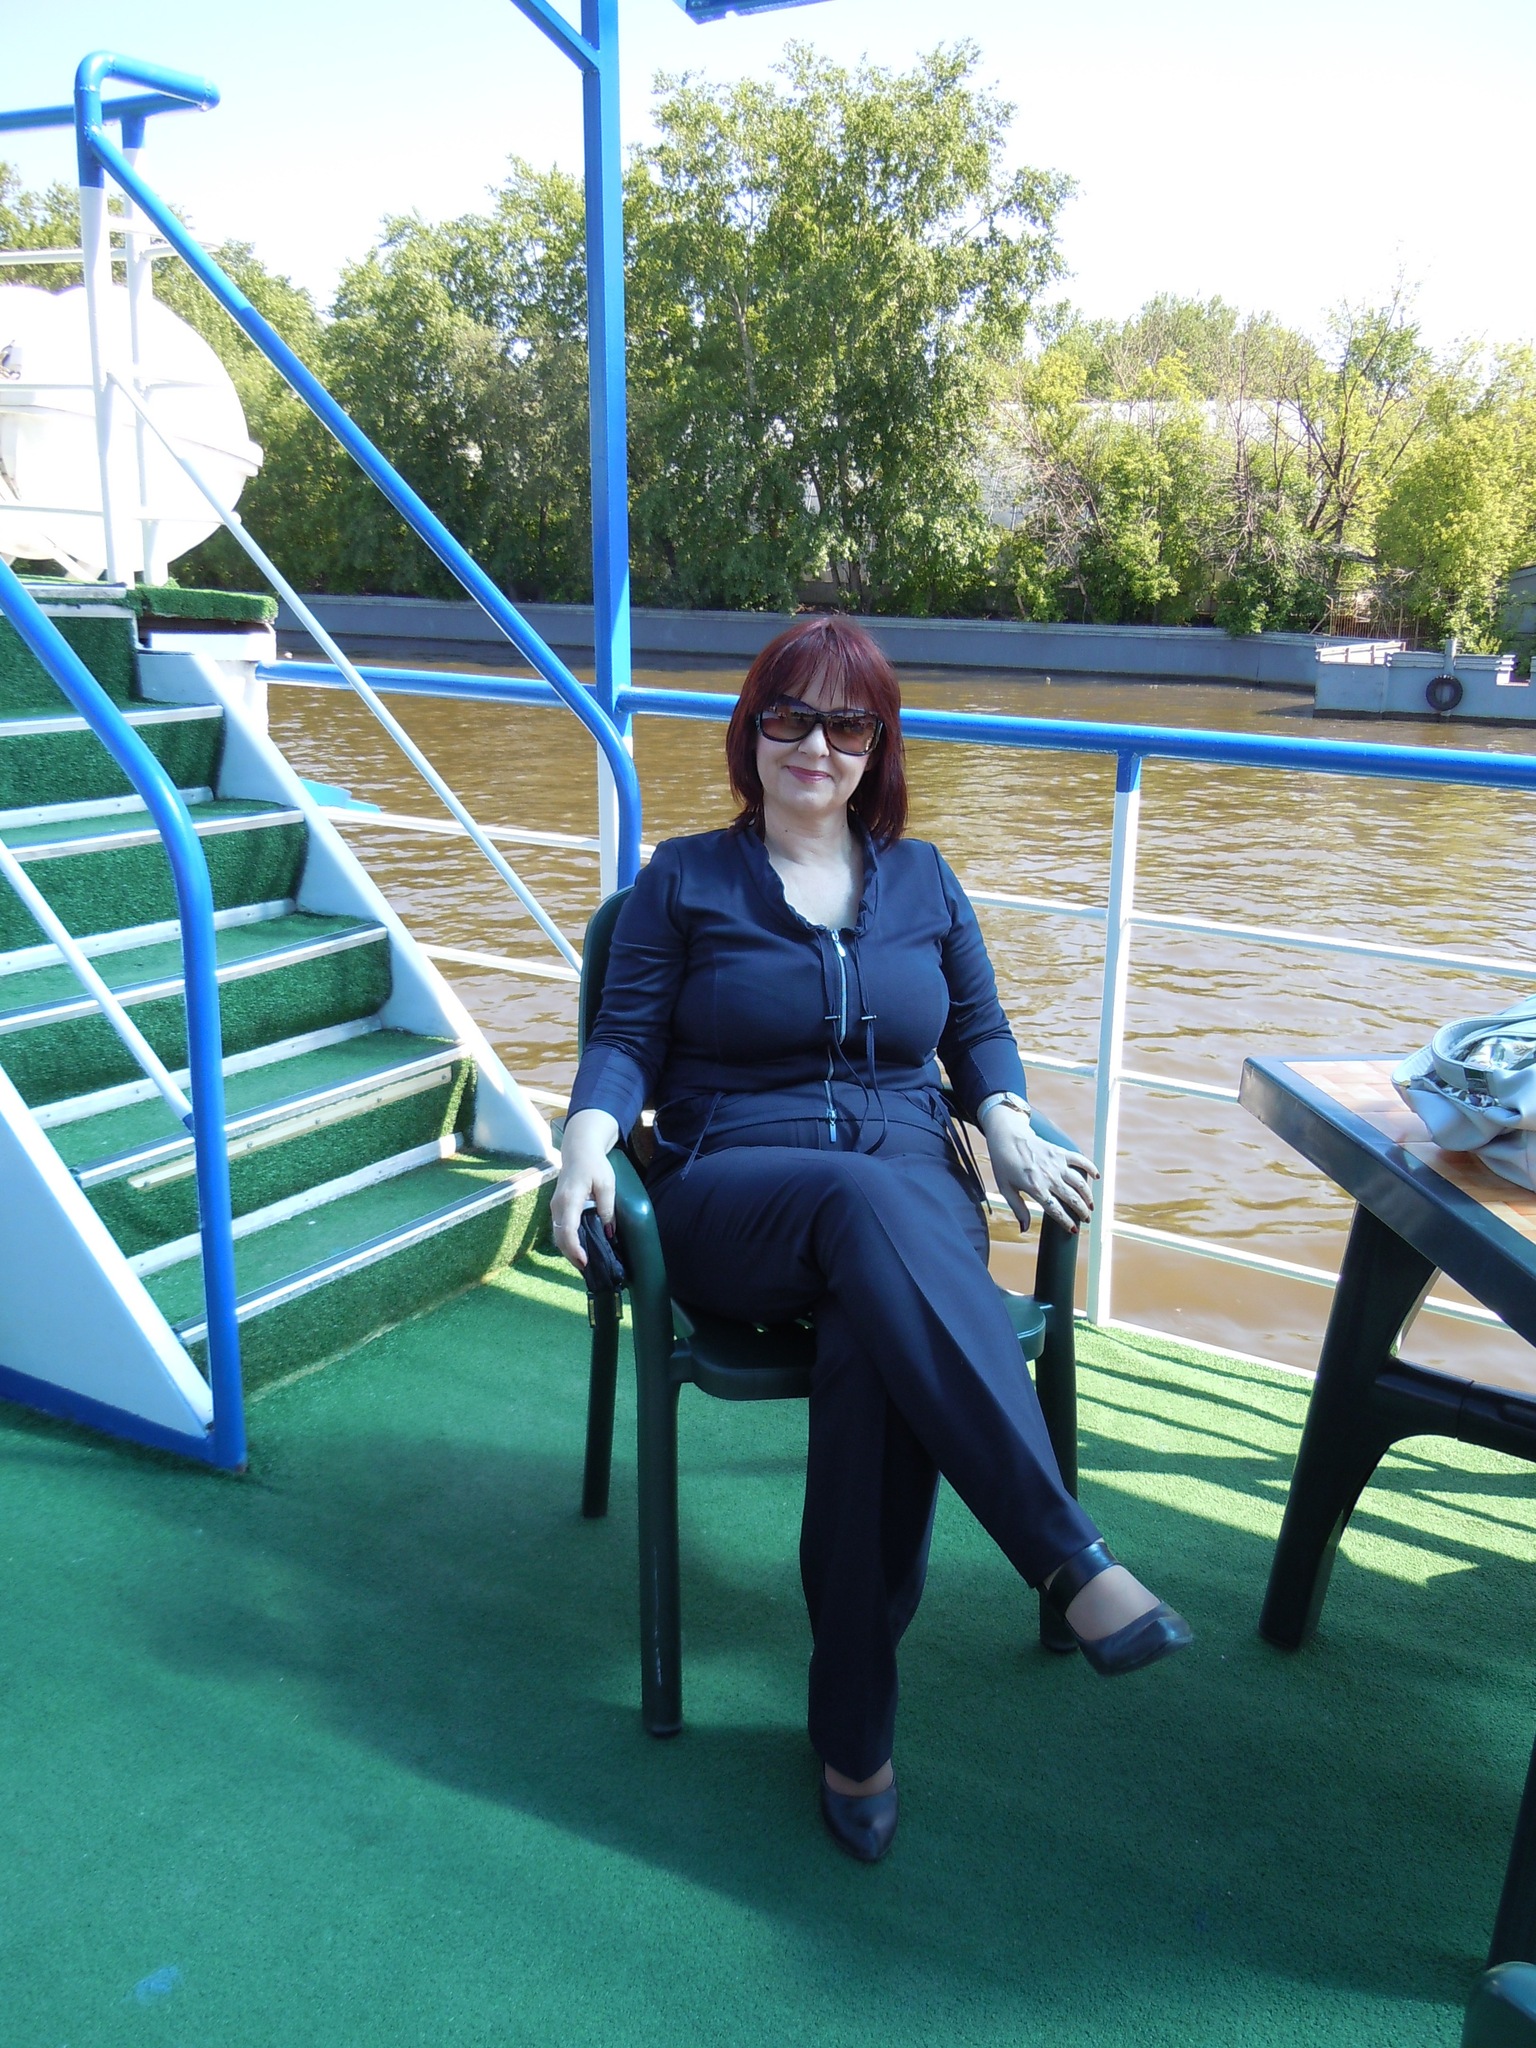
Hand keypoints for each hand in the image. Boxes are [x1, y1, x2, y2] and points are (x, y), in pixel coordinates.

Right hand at [551, 1108, 620, 1269]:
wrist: (579, 1150)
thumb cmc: (595, 1165)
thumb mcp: (607, 1185)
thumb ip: (607, 1208)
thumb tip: (609, 1232)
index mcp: (570, 1199)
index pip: (567, 1229)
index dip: (575, 1248)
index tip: (585, 1261)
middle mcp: (558, 1205)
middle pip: (559, 1237)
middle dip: (571, 1255)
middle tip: (588, 1269)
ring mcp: (555, 1207)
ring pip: (557, 1235)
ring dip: (569, 1250)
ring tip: (584, 1262)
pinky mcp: (557, 1208)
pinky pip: (559, 1229)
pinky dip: (567, 1241)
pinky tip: (579, 1248)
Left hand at [980, 1104, 1098, 1235]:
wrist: (1007, 1137)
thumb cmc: (1004, 1164)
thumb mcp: (1006, 1189)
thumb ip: (1018, 1209)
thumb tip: (1024, 1229)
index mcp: (1035, 1188)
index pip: (1055, 1210)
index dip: (1066, 1222)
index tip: (1073, 1230)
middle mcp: (1049, 1177)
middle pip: (1072, 1198)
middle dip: (1082, 1212)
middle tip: (1086, 1219)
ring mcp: (1057, 1164)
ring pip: (1080, 1183)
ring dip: (1088, 1196)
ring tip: (1090, 1205)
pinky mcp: (1060, 1152)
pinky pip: (1080, 1160)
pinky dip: (1090, 1167)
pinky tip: (1096, 1176)